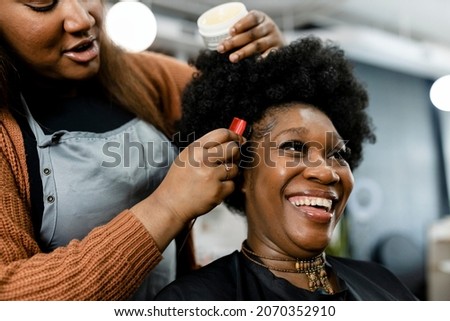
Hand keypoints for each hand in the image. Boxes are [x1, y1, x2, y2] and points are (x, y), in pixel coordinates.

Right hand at [131, 129, 243, 249]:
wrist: (170, 205)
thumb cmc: (180, 181)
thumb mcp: (187, 158)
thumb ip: (207, 148)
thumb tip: (235, 140)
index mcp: (195, 149)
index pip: (222, 134)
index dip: (234, 136)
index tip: (239, 140)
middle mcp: (203, 160)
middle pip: (233, 149)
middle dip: (235, 154)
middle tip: (229, 161)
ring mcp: (211, 176)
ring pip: (234, 168)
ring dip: (229, 174)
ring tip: (215, 179)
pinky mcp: (217, 191)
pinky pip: (232, 185)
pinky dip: (226, 188)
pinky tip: (213, 189)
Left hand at [217, 10, 284, 62]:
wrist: (279, 44)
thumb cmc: (259, 36)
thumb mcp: (252, 29)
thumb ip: (240, 33)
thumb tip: (221, 45)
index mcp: (261, 18)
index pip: (251, 18)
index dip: (240, 24)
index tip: (230, 32)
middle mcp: (269, 26)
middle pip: (251, 34)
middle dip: (235, 42)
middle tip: (222, 48)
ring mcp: (274, 38)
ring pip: (258, 45)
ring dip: (243, 52)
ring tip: (232, 58)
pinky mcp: (279, 50)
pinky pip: (269, 55)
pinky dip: (262, 59)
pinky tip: (254, 63)